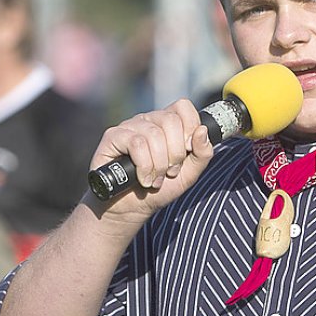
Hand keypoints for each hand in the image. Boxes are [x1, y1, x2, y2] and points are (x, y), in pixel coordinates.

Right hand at [88, 100, 215, 229]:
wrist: (131, 208)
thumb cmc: (159, 189)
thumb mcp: (189, 174)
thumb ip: (202, 154)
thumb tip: (202, 130)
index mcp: (167, 124)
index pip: (183, 107)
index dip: (190, 127)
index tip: (188, 151)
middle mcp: (148, 120)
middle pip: (171, 121)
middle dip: (176, 153)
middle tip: (170, 171)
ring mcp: (130, 126)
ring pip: (154, 135)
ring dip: (159, 164)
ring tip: (156, 179)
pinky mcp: (113, 136)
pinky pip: (135, 143)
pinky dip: (144, 166)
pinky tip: (143, 178)